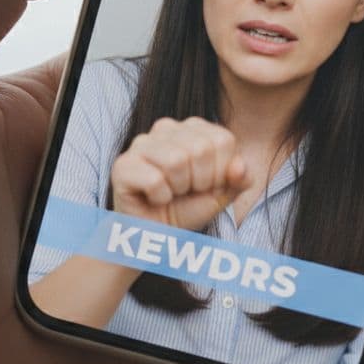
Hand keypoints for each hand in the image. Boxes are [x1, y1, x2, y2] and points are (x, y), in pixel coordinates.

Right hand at [111, 117, 251, 229]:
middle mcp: (165, 128)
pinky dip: (159, 198)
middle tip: (185, 192)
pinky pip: (154, 180)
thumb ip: (239, 179)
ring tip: (169, 193)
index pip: (222, 140)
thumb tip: (240, 166)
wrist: (156, 236)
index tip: (205, 185)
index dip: (220, 172)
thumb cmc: (187, 209)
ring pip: (175, 160)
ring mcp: (140, 143)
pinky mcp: (122, 165)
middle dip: (199, 181)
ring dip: (178, 189)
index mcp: (193, 128)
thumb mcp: (222, 194)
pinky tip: (153, 199)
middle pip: (200, 148)